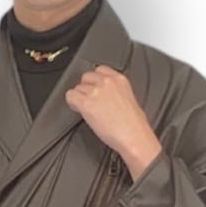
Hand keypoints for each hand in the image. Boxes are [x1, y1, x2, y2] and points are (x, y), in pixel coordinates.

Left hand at [64, 65, 162, 179]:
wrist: (134, 136)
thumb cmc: (134, 125)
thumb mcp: (129, 100)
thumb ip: (116, 92)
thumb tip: (106, 96)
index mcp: (120, 79)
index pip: (100, 70)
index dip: (95, 81)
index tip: (95, 88)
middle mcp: (107, 82)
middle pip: (86, 77)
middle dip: (86, 88)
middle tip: (90, 100)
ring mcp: (95, 92)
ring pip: (78, 88)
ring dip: (80, 98)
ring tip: (87, 109)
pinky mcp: (86, 104)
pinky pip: (70, 96)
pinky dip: (72, 103)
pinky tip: (79, 110)